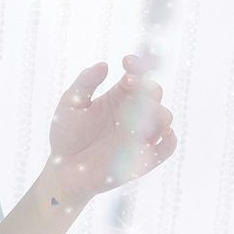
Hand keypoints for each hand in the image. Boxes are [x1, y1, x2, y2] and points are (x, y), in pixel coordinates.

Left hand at [47, 52, 177, 209]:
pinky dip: (169, 139)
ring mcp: (140, 136)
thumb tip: (105, 65)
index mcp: (119, 97)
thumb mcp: (70, 105)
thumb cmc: (66, 137)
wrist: (63, 170)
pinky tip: (158, 135)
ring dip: (156, 113)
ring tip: (139, 116)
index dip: (137, 65)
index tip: (126, 62)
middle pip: (154, 94)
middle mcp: (133, 113)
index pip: (138, 75)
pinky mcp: (144, 159)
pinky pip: (167, 147)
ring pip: (164, 118)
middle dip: (147, 88)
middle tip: (130, 89)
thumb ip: (85, 83)